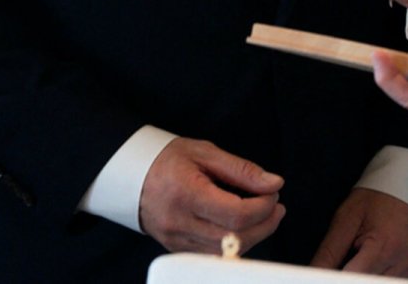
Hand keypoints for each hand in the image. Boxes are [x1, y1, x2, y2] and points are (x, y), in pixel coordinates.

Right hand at [138, 138, 284, 255]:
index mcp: (186, 194)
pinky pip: (212, 254)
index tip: (273, 192)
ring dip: (253, 236)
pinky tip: (243, 227)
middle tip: (276, 207)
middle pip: (234, 237)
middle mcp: (179, 222)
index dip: (262, 207)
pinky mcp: (176, 248)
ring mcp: (176, 240)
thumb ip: (241, 170)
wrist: (131, 176)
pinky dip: (234, 243)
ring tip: (264, 215)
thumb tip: (274, 184)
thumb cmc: (169, 160)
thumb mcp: (205, 153)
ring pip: (225, 251)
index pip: (235, 213)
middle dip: (264, 224)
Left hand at [309, 187, 407, 275]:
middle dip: (348, 276)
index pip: (352, 279)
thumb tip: (313, 274)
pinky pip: (387, 282)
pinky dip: (373, 275)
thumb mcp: (347, 218)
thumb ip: (329, 252)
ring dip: (361, 276)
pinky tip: (369, 259)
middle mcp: (401, 263)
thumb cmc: (376, 198)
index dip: (334, 278)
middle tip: (344, 258)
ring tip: (357, 256)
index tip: (327, 273)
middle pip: (364, 283)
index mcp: (384, 247)